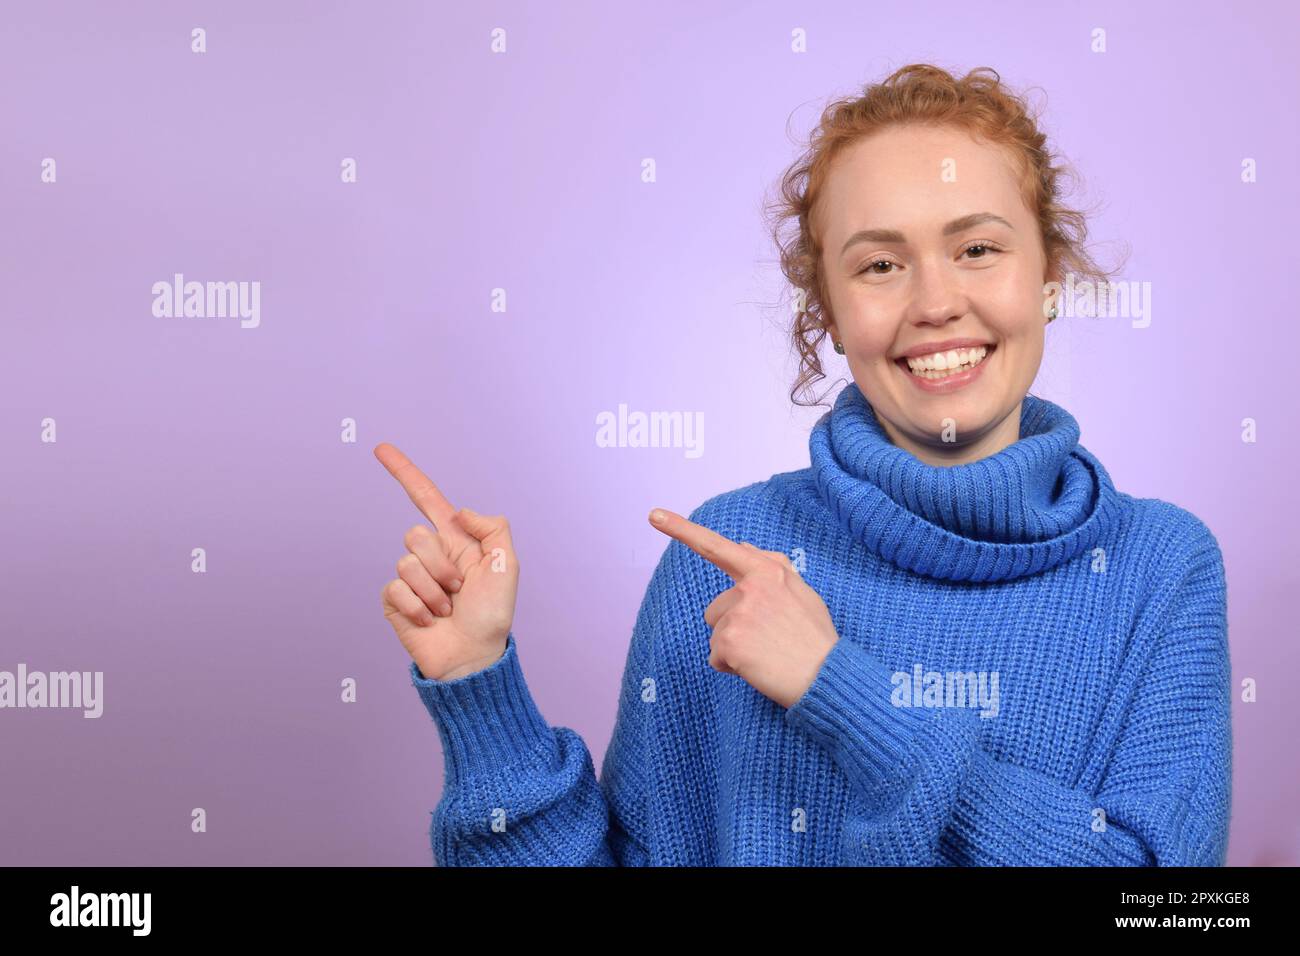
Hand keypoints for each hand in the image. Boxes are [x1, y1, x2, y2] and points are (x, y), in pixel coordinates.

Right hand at [375, 442, 518, 681]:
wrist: (472, 658)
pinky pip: (396, 588)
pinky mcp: (394, 601)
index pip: (426, 499)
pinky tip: (429, 620)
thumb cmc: (492, 615)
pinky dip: (418, 607)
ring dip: (433, 590)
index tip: (381, 448)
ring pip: (406, 562)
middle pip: (416, 534)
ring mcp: (410, 578)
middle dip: (441, 564)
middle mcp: (431, 555)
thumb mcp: (507, 566)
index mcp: (456, 541)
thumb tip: (459, 511)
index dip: (404, 472)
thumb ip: (492, 528)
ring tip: (448, 609)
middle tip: (459, 590)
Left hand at [648, 508, 838, 708]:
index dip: (682, 530)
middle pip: (715, 608)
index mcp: (768, 569)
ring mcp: (738, 613)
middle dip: (733, 626)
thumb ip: (771, 565)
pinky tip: (759, 667)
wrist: (827, 678)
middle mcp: (750, 586)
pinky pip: (715, 657)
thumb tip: (741, 545)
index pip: (717, 546)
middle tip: (769, 640)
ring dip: (733, 647)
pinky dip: (731, 667)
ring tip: (766, 653)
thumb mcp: (801, 591)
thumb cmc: (814, 637)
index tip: (653, 515)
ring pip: (715, 633)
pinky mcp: (729, 641)